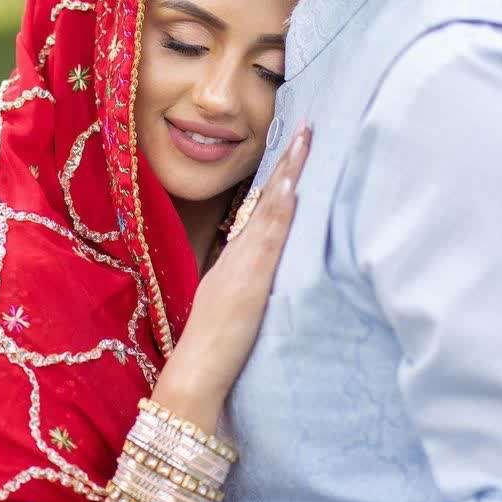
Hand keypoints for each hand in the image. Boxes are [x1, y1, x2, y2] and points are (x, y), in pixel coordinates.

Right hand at [153, 122, 309, 428]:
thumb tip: (263, 282)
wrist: (194, 375)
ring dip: (288, 172)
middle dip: (285, 164)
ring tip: (306, 139)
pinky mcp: (251, 277)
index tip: (293, 154)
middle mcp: (236, 256)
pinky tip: (294, 185)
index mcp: (232, 264)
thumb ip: (247, 293)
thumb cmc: (212, 355)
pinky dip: (280, 207)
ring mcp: (242, 264)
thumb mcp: (233, 315)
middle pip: (264, 200)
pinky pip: (269, 234)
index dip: (277, 183)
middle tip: (306, 127)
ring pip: (269, 208)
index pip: (259, 213)